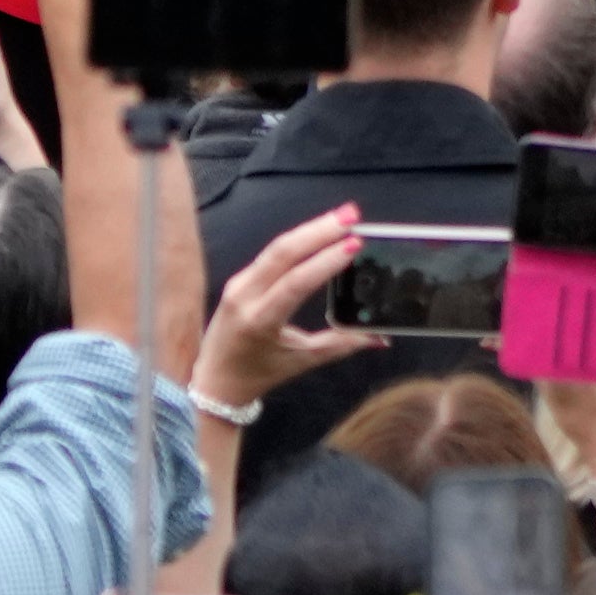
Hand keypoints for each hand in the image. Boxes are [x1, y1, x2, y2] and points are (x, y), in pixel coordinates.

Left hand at [193, 206, 379, 411]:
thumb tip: (382, 337)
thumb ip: (342, 345)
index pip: (294, 285)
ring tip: (344, 215)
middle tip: (353, 216)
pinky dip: (299, 239)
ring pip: (275, 248)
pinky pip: (271, 254)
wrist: (213, 378)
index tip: (353, 244)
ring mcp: (238, 285)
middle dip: (318, 231)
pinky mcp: (240, 279)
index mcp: (259, 322)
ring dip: (311, 229)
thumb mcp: (302, 361)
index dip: (324, 263)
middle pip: (281, 254)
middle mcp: (244, 298)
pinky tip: (321, 229)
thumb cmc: (259, 373)